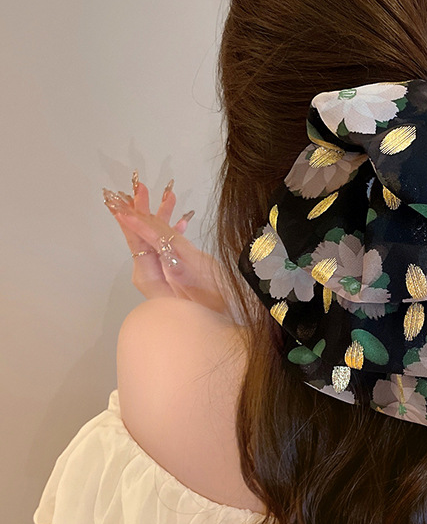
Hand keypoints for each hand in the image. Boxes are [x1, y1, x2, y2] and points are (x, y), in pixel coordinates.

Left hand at [102, 172, 234, 319]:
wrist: (207, 337)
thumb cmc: (197, 317)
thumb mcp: (182, 284)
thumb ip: (172, 263)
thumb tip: (161, 235)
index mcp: (149, 274)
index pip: (137, 240)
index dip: (131, 218)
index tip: (123, 199)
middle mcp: (152, 272)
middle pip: (143, 236)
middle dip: (143, 210)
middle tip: (141, 186)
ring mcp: (164, 274)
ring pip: (157, 240)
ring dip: (162, 217)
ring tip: (169, 196)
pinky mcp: (176, 277)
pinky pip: (169, 249)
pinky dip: (175, 233)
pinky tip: (183, 222)